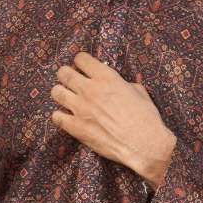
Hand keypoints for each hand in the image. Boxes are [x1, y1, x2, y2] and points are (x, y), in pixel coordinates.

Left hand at [50, 51, 175, 183]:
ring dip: (60, 93)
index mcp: (106, 77)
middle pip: (64, 73)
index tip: (83, 68)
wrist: (144, 144)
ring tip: (67, 99)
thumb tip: (120, 86)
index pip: (81, 58)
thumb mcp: (139, 92)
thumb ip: (123, 84)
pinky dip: (60, 116)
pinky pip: (56, 117)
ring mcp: (80, 108)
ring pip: (56, 92)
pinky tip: (67, 118)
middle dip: (66, 75)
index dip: (81, 62)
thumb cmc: (146, 118)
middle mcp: (90, 89)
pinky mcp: (76, 128)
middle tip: (70, 82)